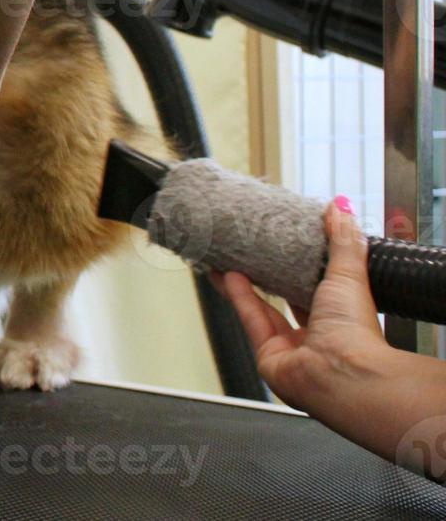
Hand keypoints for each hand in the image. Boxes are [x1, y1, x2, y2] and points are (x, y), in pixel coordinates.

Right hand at [211, 199, 386, 411]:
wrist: (341, 375)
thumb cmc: (356, 335)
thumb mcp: (350, 275)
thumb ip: (343, 240)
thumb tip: (341, 208)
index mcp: (343, 321)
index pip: (321, 292)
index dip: (303, 270)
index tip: (289, 249)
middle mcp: (318, 338)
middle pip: (288, 303)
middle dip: (270, 278)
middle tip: (254, 254)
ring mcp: (292, 349)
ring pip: (264, 312)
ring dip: (247, 286)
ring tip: (232, 259)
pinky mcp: (268, 356)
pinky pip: (251, 321)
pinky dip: (239, 297)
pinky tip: (228, 277)